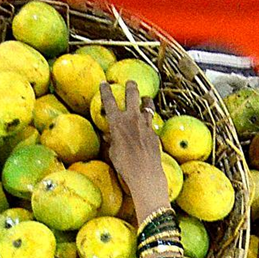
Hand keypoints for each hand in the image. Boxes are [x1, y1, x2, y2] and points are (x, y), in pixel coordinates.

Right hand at [100, 81, 167, 217]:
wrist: (146, 174)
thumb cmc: (125, 166)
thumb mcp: (112, 153)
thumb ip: (112, 140)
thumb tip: (110, 135)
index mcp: (117, 122)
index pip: (109, 101)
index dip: (105, 91)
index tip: (104, 84)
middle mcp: (132, 119)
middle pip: (132, 95)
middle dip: (131, 86)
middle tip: (130, 83)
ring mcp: (145, 125)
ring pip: (147, 106)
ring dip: (146, 101)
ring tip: (146, 99)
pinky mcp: (154, 133)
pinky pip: (151, 123)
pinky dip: (148, 122)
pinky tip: (148, 125)